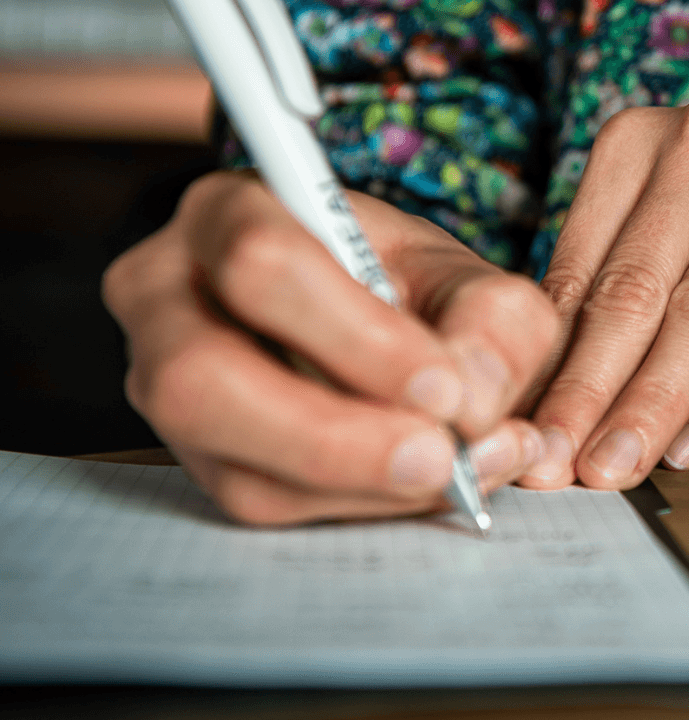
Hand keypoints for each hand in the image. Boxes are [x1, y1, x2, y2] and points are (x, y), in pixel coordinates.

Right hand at [102, 171, 556, 524]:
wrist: (394, 334)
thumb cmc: (414, 288)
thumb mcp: (471, 278)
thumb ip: (491, 322)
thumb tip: (470, 401)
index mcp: (228, 214)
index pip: (260, 263)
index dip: (356, 337)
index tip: (444, 386)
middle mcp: (167, 300)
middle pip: (202, 381)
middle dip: (335, 436)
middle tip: (441, 457)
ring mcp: (166, 391)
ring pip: (237, 468)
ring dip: (365, 485)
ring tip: (460, 469)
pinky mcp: (203, 462)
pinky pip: (271, 505)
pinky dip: (365, 505)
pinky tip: (431, 483)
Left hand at [522, 93, 688, 489]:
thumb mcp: (674, 216)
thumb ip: (615, 280)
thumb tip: (549, 395)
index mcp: (638, 138)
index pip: (578, 265)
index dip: (549, 360)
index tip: (528, 431)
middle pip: (634, 289)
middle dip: (592, 389)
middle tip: (562, 464)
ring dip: (656, 403)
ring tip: (621, 466)